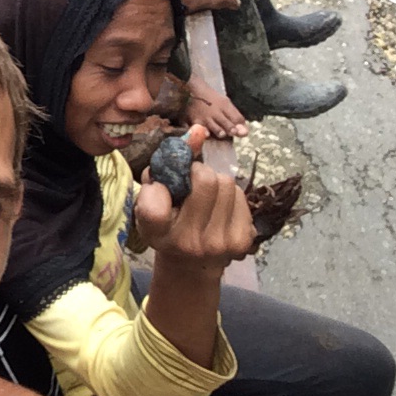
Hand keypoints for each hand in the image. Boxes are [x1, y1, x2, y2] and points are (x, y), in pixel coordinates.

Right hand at [135, 143, 254, 273]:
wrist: (192, 264)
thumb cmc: (167, 223)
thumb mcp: (154, 197)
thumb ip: (166, 165)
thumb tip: (198, 131)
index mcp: (158, 233)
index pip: (153, 208)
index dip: (156, 189)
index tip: (160, 188)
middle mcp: (189, 242)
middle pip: (206, 180)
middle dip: (198, 172)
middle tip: (190, 182)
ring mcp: (220, 244)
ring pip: (227, 184)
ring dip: (216, 182)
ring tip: (206, 196)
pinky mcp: (242, 242)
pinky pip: (242, 196)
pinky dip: (230, 195)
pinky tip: (220, 208)